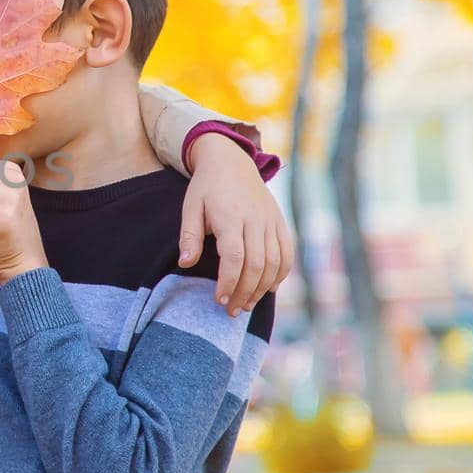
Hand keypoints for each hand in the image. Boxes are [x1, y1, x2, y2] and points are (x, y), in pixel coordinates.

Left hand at [181, 134, 293, 315]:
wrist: (231, 161)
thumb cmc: (206, 187)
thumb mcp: (190, 206)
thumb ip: (189, 236)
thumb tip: (185, 264)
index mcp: (230, 215)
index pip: (234, 256)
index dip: (229, 282)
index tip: (219, 299)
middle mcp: (255, 219)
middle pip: (256, 264)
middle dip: (245, 292)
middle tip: (232, 311)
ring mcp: (271, 220)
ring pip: (274, 262)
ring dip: (262, 288)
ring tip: (247, 305)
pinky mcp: (280, 222)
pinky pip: (287, 252)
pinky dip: (281, 273)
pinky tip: (268, 289)